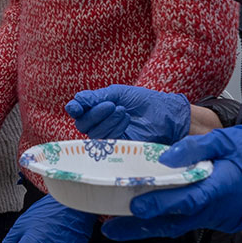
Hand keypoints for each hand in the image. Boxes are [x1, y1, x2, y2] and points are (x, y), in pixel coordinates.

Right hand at [65, 85, 189, 143]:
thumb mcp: (118, 93)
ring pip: (92, 133)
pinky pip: (105, 140)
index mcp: (98, 109)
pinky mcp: (117, 149)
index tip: (76, 107)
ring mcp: (108, 137)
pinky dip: (113, 127)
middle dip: (94, 113)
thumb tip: (74, 102)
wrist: (166, 115)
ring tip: (123, 111)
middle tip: (112, 105)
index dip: (74, 108)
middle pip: (82, 124)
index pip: (78, 111)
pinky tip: (126, 120)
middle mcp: (99, 124)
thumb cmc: (144, 102)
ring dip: (107, 120)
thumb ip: (95, 98)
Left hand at [104, 125, 241, 240]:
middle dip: (141, 226)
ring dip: (148, 228)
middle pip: (174, 221)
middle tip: (110, 228)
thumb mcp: (231, 139)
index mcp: (221, 186)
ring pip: (178, 225)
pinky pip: (186, 223)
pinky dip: (165, 222)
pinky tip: (145, 218)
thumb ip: (198, 146)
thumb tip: (167, 155)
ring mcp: (217, 218)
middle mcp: (216, 209)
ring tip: (117, 227)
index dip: (160, 204)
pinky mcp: (217, 220)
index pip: (186, 199)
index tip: (134, 207)